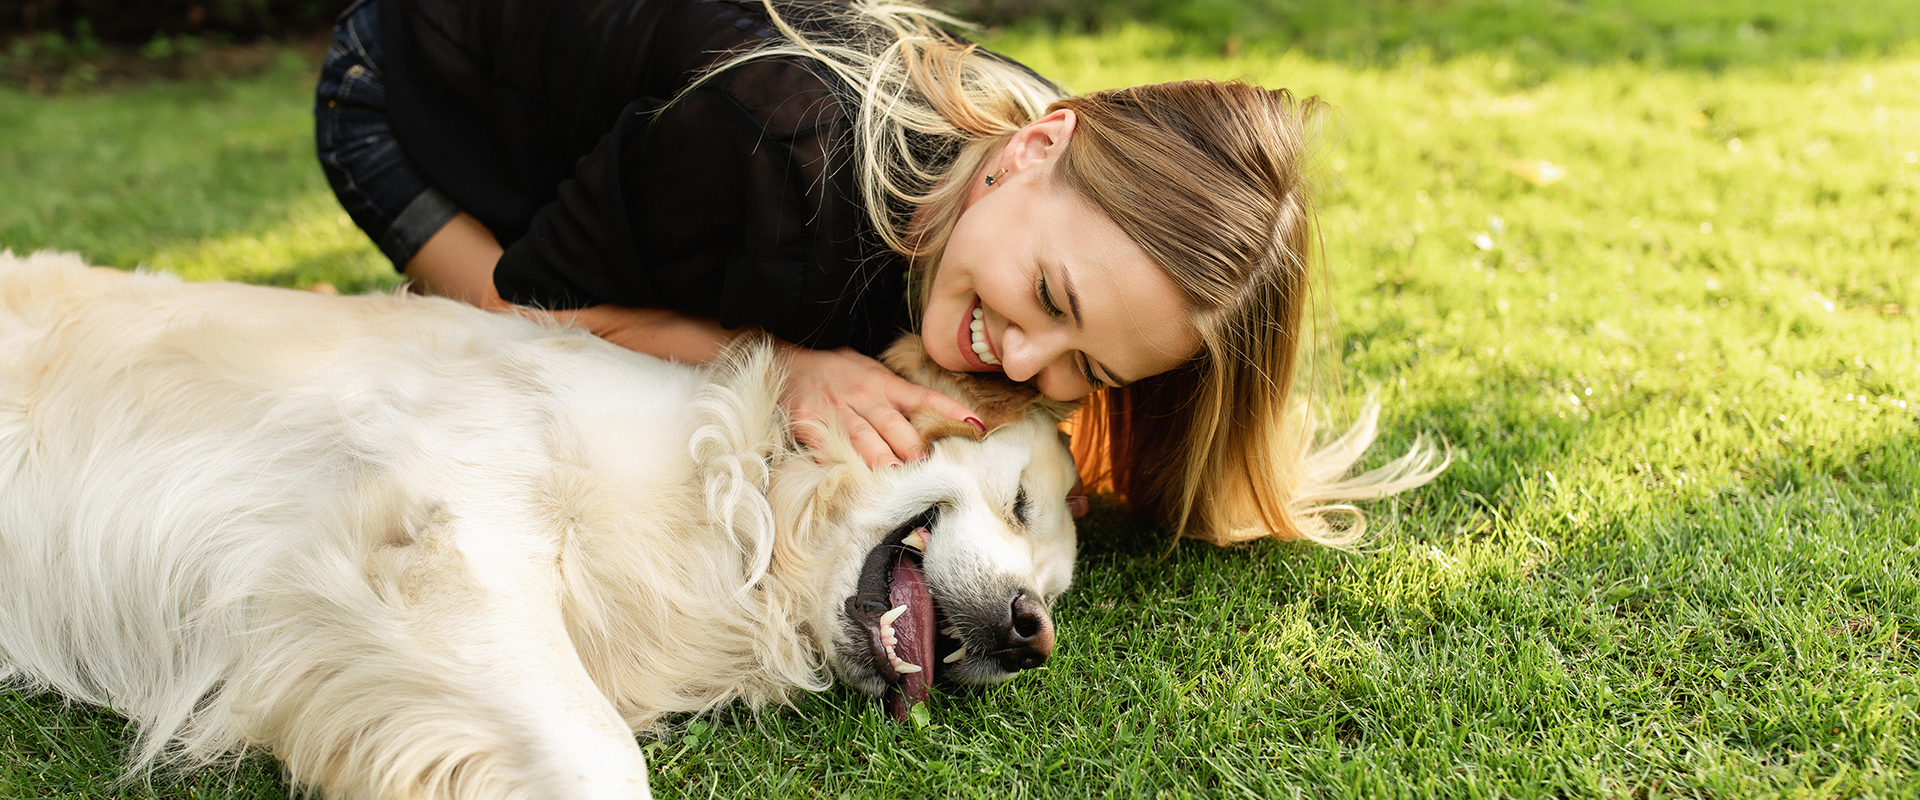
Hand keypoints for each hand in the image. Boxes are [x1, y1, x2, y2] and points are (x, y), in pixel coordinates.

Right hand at [780, 345, 979, 467]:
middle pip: (894, 424)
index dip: (949, 411)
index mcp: (881, 382)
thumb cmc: (831, 370)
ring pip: (863, 437)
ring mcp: (836, 410)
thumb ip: (893, 393)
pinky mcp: (810, 423)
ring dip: (881, 456)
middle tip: (930, 464)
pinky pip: (828, 447)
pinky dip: (840, 464)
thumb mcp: (866, 370)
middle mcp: (863, 397)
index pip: (923, 397)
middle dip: (913, 445)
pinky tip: (851, 478)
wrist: (784, 360)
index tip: (975, 426)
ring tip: (896, 472)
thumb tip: (927, 418)